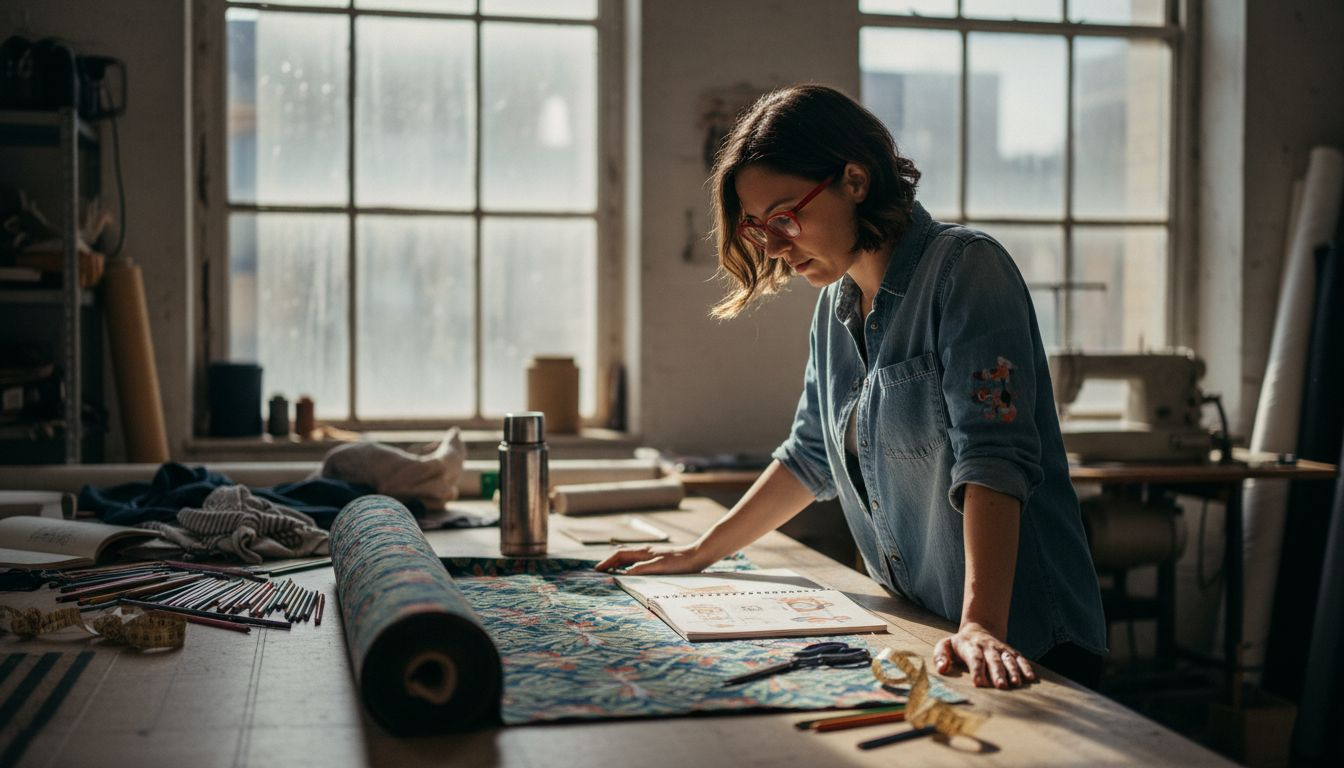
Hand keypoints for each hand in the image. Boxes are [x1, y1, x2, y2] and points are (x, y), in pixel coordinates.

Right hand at [594, 543, 711, 573]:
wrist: (698, 555)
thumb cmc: (681, 562)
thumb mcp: (661, 566)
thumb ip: (643, 568)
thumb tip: (625, 573)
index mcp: (644, 552)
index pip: (620, 555)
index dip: (607, 562)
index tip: (596, 570)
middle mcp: (646, 551)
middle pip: (622, 555)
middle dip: (609, 562)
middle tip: (599, 572)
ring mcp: (651, 554)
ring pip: (629, 557)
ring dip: (618, 563)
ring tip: (610, 571)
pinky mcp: (658, 558)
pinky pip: (637, 561)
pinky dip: (628, 565)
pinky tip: (631, 572)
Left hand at [933, 622, 1036, 689]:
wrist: (978, 629)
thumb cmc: (959, 644)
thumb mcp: (945, 645)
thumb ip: (940, 655)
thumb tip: (942, 668)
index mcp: (971, 647)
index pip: (974, 659)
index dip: (977, 671)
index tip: (978, 683)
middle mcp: (988, 647)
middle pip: (993, 661)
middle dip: (997, 674)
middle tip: (1000, 686)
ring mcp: (1001, 649)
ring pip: (1008, 660)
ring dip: (1013, 671)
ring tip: (1016, 683)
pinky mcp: (1011, 652)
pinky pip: (1020, 659)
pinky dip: (1026, 667)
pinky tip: (1030, 678)